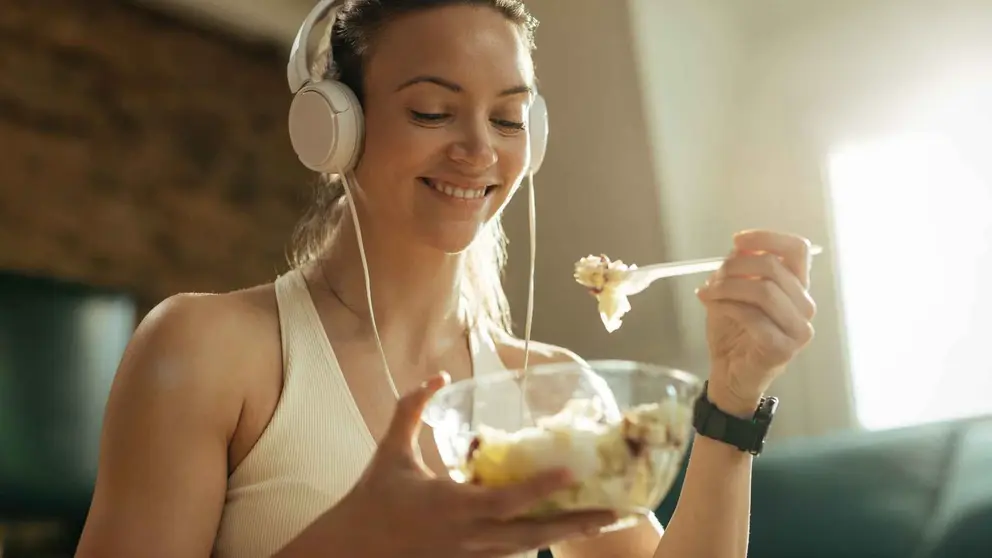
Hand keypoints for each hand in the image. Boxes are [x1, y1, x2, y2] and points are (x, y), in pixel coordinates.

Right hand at [326, 373, 617, 557]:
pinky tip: (559, 527)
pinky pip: (511, 554)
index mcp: (451, 506)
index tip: (574, 473)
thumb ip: (411, 410)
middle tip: (614, 511)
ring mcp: (471, 555)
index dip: (541, 488)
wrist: (353, 551)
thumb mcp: (391, 452)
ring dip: (564, 534)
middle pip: (533, 535)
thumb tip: (437, 376)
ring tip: (600, 520)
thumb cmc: (373, 500)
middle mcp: (469, 537)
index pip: (506, 501)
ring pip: (527, 548)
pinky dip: (538, 540)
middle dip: (576, 524)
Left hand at [695, 230, 816, 415]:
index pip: (797, 249)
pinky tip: (712, 306)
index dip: (767, 237)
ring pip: (763, 290)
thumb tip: (740, 245)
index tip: (737, 239)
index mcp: (797, 287)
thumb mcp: (734, 290)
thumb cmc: (733, 331)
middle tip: (712, 277)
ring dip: (727, 287)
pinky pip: (752, 316)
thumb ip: (741, 267)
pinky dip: (726, 306)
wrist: (729, 372)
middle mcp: (804, 306)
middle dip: (734, 267)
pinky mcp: (783, 348)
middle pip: (773, 266)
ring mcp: (798, 329)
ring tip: (707, 293)